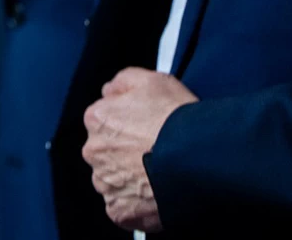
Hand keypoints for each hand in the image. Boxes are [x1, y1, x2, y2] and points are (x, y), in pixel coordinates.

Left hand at [82, 68, 197, 232]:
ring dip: (130, 178)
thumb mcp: (151, 80)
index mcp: (97, 119)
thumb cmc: (177, 120)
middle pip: (106, 151)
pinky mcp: (119, 210)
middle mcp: (93, 151)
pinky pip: (123, 207)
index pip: (105, 121)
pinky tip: (155, 193)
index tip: (145, 130)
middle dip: (125, 153)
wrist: (197, 159)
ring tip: (158, 174)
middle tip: (154, 152)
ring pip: (113, 180)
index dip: (128, 125)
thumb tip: (110, 91)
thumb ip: (122, 82)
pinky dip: (136, 204)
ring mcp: (105, 183)